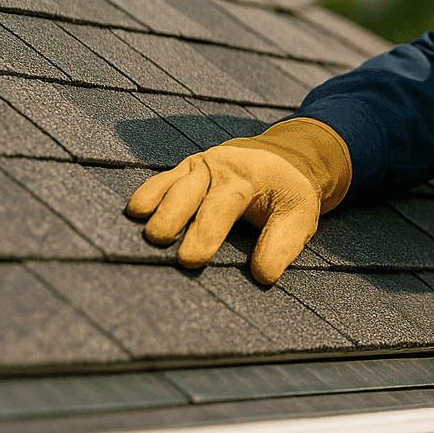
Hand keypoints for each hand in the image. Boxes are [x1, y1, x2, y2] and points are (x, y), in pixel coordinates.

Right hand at [126, 118, 351, 283]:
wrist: (280, 156)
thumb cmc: (288, 191)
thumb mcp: (299, 215)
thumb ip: (282, 245)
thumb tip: (262, 276)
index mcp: (246, 177)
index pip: (221, 206)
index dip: (206, 232)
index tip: (191, 260)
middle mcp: (216, 167)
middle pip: (187, 192)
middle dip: (172, 216)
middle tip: (158, 241)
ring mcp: (195, 167)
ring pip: (168, 184)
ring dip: (153, 204)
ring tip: (142, 229)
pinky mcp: (181, 172)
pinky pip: (159, 181)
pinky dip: (146, 195)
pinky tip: (133, 212)